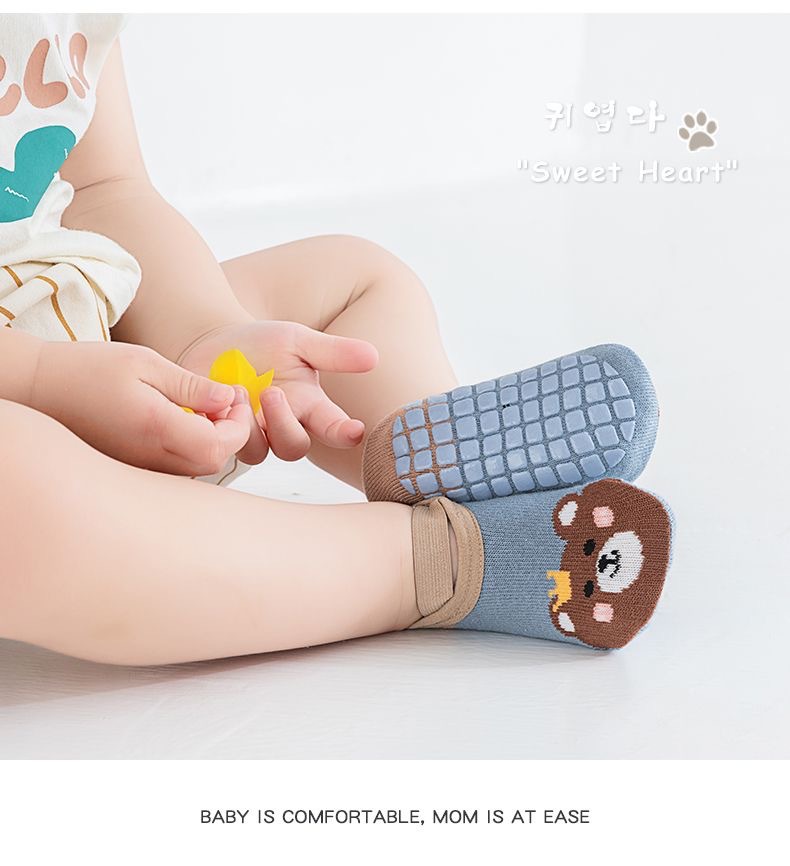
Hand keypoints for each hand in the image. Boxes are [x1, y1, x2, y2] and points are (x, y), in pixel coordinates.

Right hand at [30, 341, 252, 474]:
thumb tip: (227, 398)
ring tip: (201, 406)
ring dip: (211, 440)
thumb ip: (191, 385)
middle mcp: (150, 457)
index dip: (238, 425)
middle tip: (224, 400)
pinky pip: (176, 467)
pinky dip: (190, 447)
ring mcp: (141, 468)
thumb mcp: (145, 363)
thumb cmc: (87, 370)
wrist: (40, 389)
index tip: (235, 399)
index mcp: (156, 428)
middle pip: (213, 461)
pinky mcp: (134, 469)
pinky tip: (180, 420)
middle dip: (230, 433)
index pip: (219, 445)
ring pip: (196, 467)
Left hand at [179, 320, 377, 462]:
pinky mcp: (223, 437)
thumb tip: (374, 357)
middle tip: (271, 392)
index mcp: (309, 405)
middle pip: (294, 448)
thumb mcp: (297, 340)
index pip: (334, 428)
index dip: (345, 434)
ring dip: (249, 426)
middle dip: (284, 424)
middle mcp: (284, 426)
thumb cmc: (261, 343)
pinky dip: (221, 428)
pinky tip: (216, 405)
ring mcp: (253, 435)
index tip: (354, 431)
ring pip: (258, 453)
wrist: (213, 341)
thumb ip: (333, 352)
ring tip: (238, 391)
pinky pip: (224, 448)